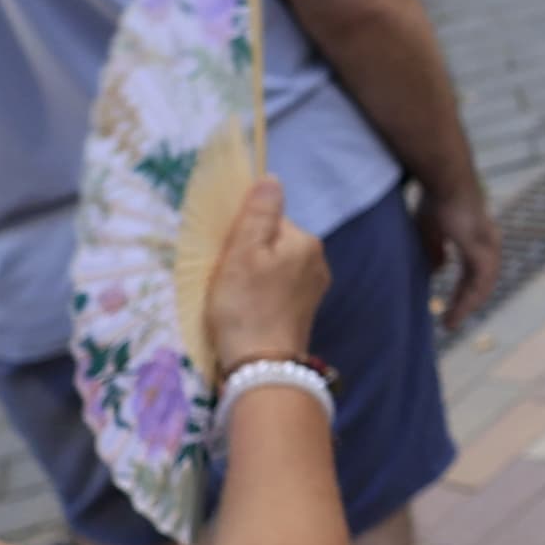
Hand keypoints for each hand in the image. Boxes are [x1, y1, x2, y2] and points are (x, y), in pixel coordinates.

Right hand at [201, 178, 330, 368]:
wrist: (262, 366)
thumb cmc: (245, 306)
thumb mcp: (243, 252)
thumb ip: (258, 213)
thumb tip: (271, 179)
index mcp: (305, 241)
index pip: (269, 219)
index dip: (242, 234)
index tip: (227, 255)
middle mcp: (317, 261)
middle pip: (272, 242)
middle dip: (249, 254)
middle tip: (229, 278)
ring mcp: (314, 288)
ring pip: (274, 267)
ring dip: (254, 276)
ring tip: (237, 297)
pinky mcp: (304, 311)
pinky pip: (278, 289)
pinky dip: (262, 294)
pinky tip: (249, 310)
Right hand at [411, 167, 503, 328]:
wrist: (445, 179)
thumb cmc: (436, 197)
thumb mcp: (431, 228)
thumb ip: (435, 249)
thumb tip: (438, 269)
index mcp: (478, 238)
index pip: (473, 272)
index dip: (462, 291)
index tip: (449, 308)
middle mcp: (488, 243)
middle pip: (480, 282)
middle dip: (464, 303)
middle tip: (449, 323)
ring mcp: (487, 246)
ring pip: (482, 285)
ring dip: (466, 306)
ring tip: (450, 323)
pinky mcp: (481, 248)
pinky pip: (478, 281)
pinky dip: (469, 298)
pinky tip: (458, 311)